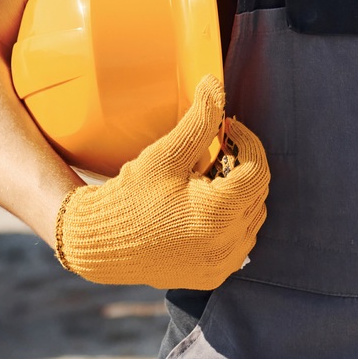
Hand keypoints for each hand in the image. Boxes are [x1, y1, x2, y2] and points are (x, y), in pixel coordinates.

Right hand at [53, 76, 268, 288]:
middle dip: (242, 165)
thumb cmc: (130, 197)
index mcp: (216, 215)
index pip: (257, 170)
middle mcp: (226, 246)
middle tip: (218, 148)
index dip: (248, 142)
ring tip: (209, 175)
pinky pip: (240, 239)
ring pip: (252, 216)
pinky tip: (206, 203)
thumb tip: (215, 83)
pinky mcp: (213, 275)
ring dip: (239, 191)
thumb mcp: (165, 155)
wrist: (100, 245)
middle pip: (257, 193)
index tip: (228, 128)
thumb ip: (199, 120)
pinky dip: (232, 218)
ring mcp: (221, 265)